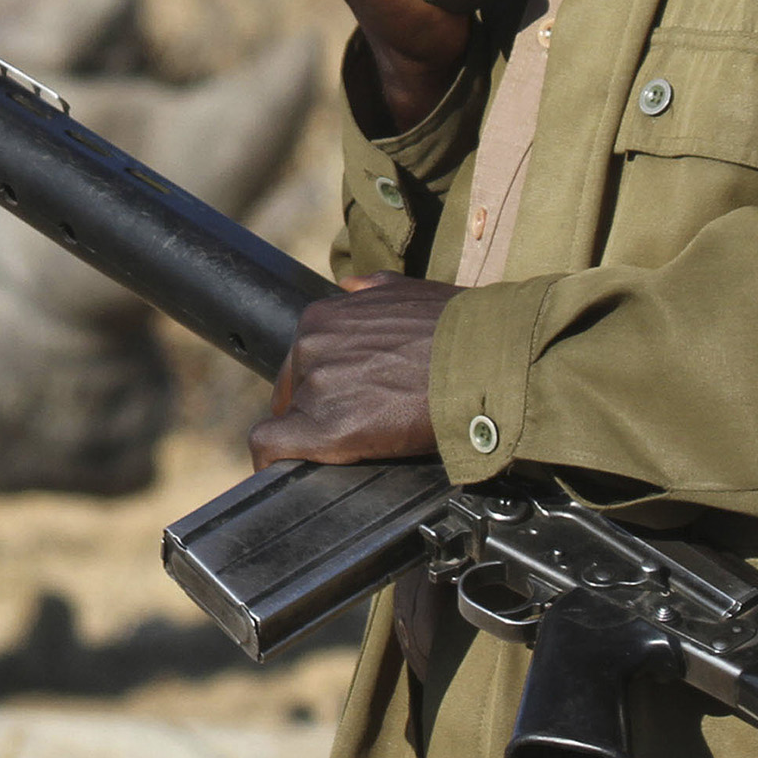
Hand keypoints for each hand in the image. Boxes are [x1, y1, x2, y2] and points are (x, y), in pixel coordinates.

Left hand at [252, 275, 457, 467]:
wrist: (485, 361)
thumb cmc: (456, 329)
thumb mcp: (407, 291)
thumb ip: (370, 291)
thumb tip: (349, 286)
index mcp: (322, 316)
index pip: (302, 361)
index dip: (321, 386)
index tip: (343, 400)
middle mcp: (309, 346)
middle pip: (294, 391)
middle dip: (318, 409)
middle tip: (359, 425)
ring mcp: (315, 387)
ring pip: (290, 420)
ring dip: (316, 434)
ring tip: (359, 443)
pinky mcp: (322, 429)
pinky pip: (272, 447)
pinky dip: (273, 461)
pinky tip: (285, 471)